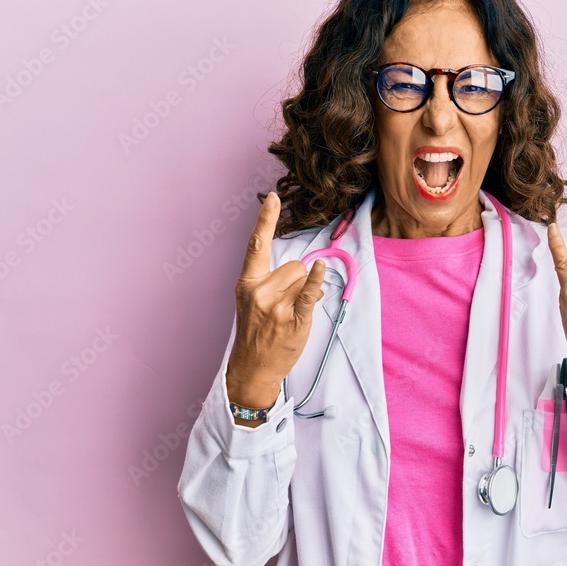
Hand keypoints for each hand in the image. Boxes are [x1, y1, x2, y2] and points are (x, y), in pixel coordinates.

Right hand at [226, 191, 326, 412]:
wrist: (253, 368)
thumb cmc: (257, 333)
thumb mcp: (254, 303)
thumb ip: (273, 282)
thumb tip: (308, 270)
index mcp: (247, 282)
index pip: (256, 245)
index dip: (265, 219)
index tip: (272, 197)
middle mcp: (259, 290)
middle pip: (293, 265)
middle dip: (297, 281)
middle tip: (286, 305)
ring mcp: (275, 305)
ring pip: (303, 278)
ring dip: (306, 292)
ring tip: (292, 314)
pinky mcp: (292, 318)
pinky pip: (308, 293)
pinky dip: (316, 281)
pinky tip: (320, 269)